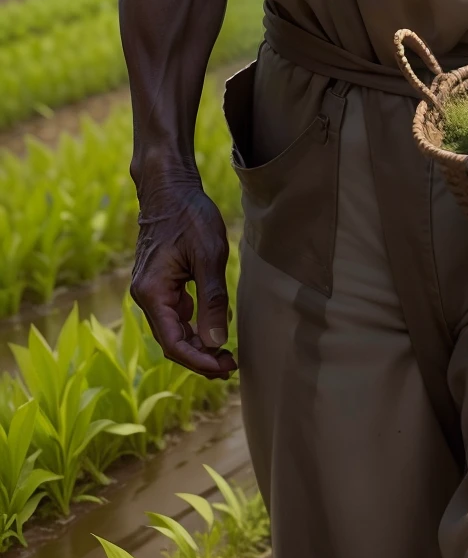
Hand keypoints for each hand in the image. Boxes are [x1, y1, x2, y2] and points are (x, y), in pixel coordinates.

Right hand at [130, 178, 237, 377]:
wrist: (169, 189)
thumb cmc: (189, 216)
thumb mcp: (209, 257)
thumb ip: (212, 301)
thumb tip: (217, 342)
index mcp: (152, 293)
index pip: (174, 343)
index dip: (200, 361)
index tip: (226, 368)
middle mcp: (145, 296)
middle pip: (171, 341)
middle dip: (201, 357)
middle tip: (231, 365)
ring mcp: (150, 290)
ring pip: (173, 329)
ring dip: (198, 344)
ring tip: (226, 353)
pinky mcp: (159, 283)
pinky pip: (174, 313)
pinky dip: (194, 325)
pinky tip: (214, 325)